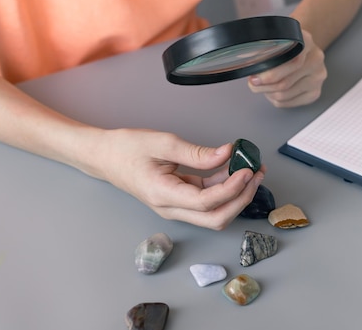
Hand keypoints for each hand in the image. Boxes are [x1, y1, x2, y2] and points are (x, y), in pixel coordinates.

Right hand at [86, 129, 264, 229]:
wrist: (105, 157)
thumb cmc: (126, 149)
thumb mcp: (162, 143)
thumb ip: (197, 152)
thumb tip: (226, 154)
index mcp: (163, 194)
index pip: (206, 202)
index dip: (231, 188)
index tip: (247, 169)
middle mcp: (170, 208)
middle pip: (215, 218)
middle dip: (241, 199)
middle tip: (256, 173)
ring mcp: (175, 206)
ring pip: (214, 213)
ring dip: (236, 195)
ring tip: (251, 169)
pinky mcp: (179, 199)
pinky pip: (206, 201)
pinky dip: (223, 187)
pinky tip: (233, 169)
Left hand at [247, 29, 326, 107]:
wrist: (303, 50)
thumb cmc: (286, 46)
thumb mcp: (278, 40)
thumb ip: (266, 49)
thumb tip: (250, 66)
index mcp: (307, 42)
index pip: (290, 62)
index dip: (270, 73)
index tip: (254, 76)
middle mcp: (316, 59)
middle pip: (285, 82)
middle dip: (264, 86)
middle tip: (253, 83)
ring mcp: (317, 77)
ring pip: (284, 95)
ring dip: (268, 93)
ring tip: (263, 86)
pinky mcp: (315, 92)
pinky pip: (288, 102)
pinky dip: (276, 100)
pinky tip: (273, 91)